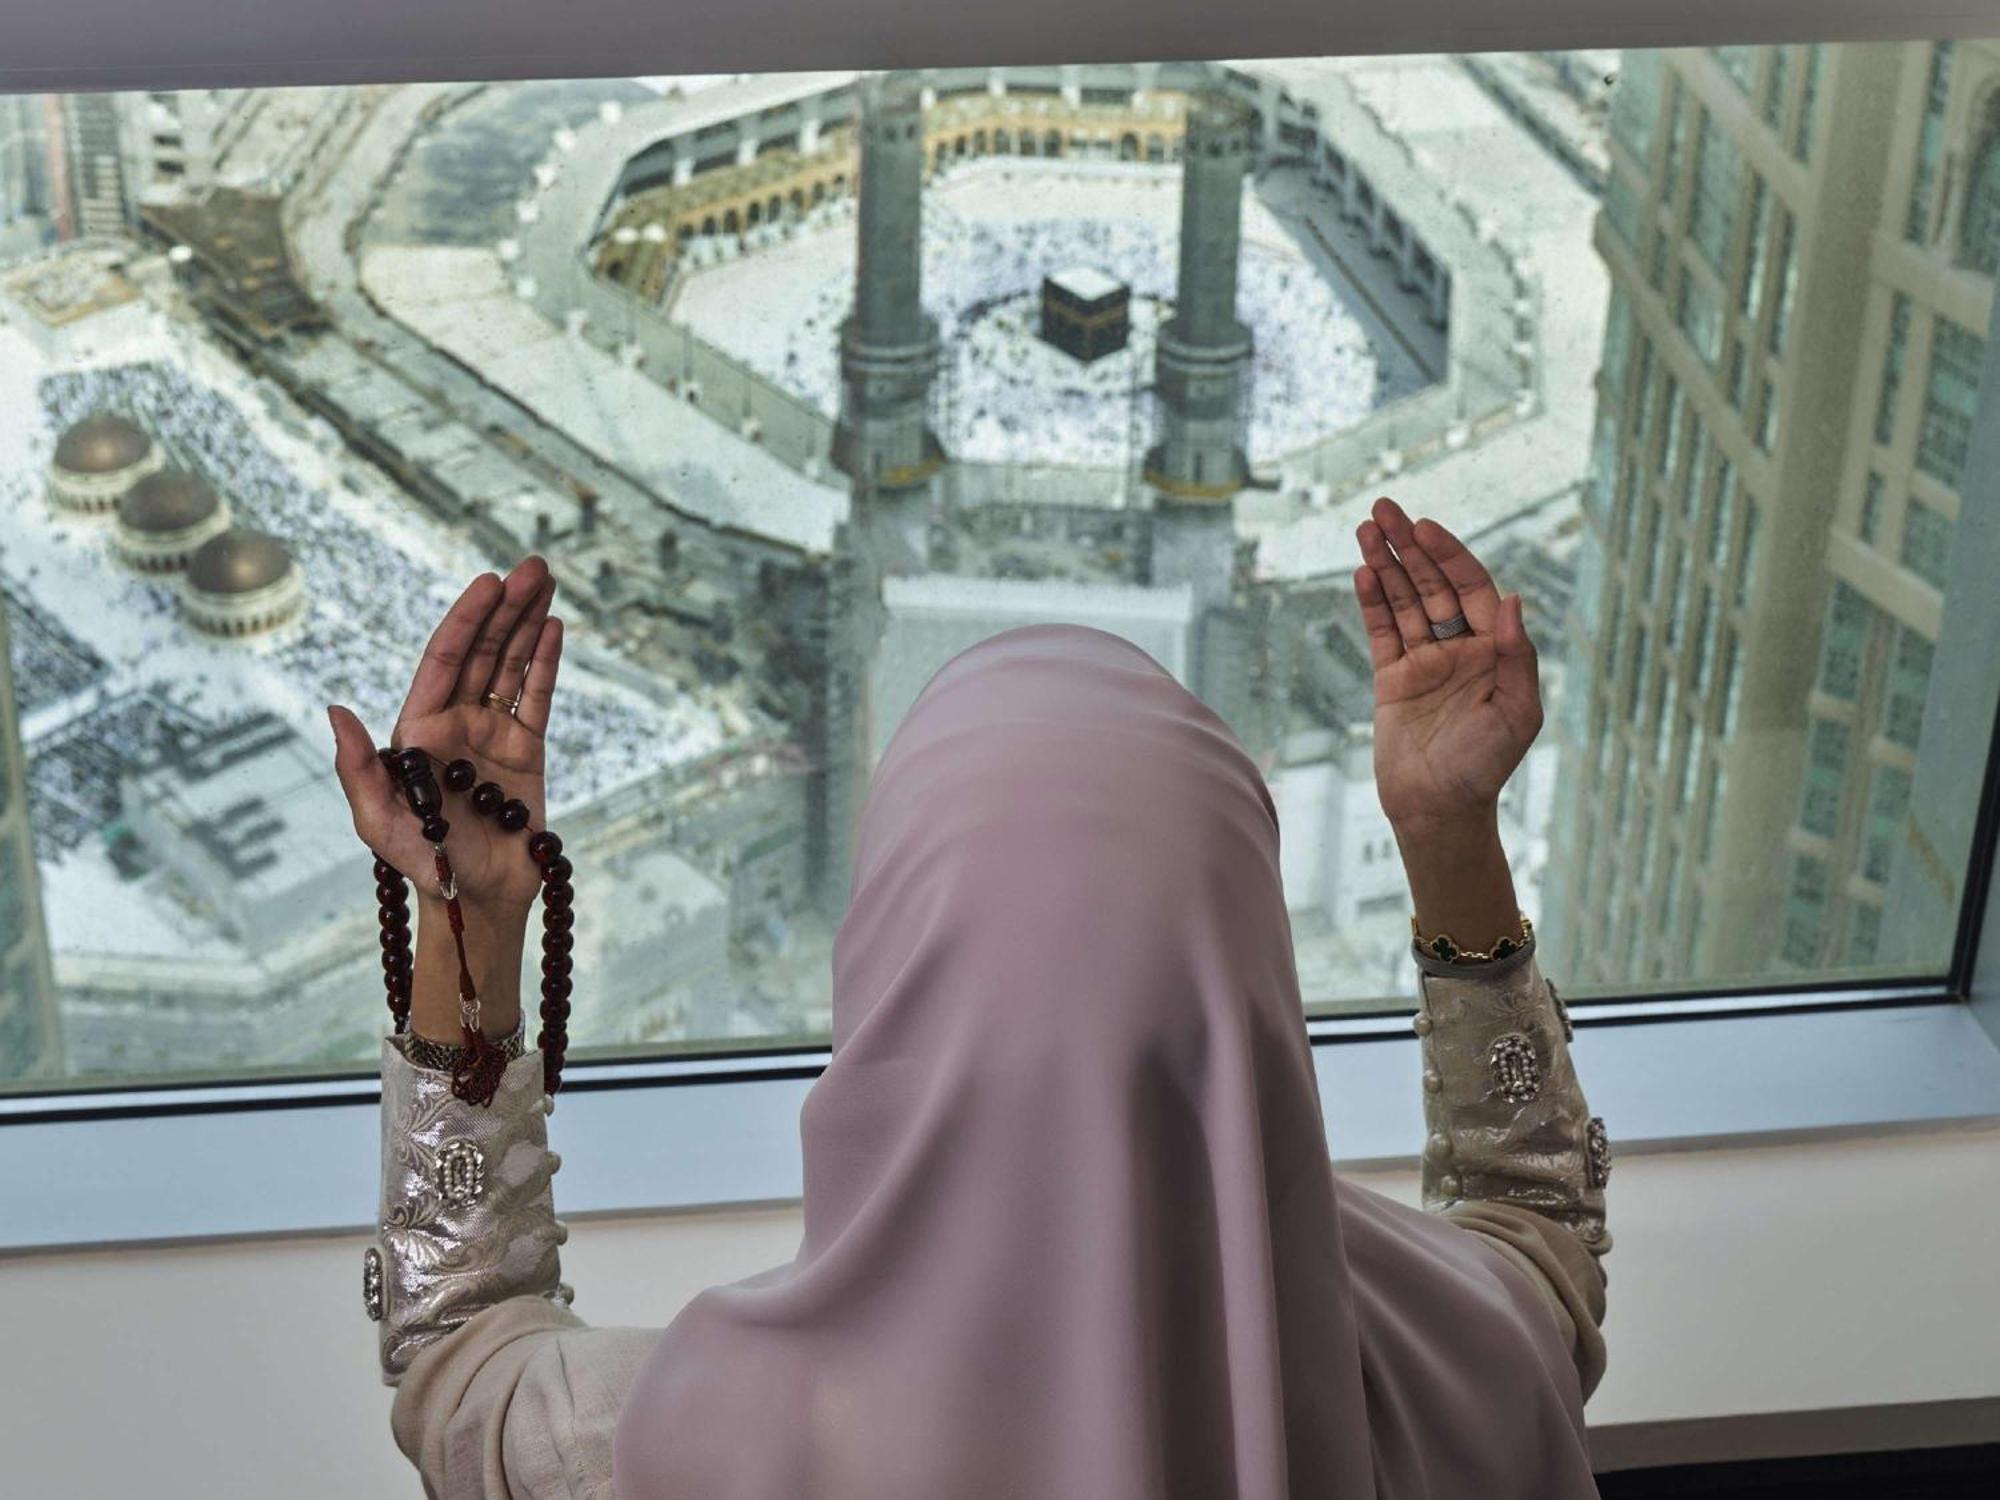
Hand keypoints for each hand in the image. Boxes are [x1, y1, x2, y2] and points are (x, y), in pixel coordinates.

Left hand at [328, 556, 563, 920]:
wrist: (477, 899)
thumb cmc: (422, 866)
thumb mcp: (378, 822)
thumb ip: (360, 767)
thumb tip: (336, 711)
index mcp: (418, 729)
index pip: (445, 660)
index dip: (467, 620)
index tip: (488, 583)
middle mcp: (455, 722)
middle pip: (483, 651)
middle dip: (506, 607)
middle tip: (533, 567)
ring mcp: (492, 733)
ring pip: (512, 665)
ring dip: (528, 622)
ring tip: (546, 582)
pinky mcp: (527, 751)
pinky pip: (538, 698)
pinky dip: (546, 662)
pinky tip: (554, 627)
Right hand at [1351, 497, 1542, 838]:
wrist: (1439, 809)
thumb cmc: (1485, 766)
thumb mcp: (1516, 712)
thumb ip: (1518, 656)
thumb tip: (1514, 600)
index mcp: (1495, 650)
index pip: (1472, 588)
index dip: (1449, 555)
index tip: (1425, 528)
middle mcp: (1461, 648)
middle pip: (1432, 585)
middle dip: (1409, 546)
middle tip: (1384, 509)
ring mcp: (1425, 662)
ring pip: (1403, 602)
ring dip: (1386, 565)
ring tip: (1365, 531)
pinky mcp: (1392, 680)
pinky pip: (1381, 632)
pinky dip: (1372, 603)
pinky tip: (1363, 573)